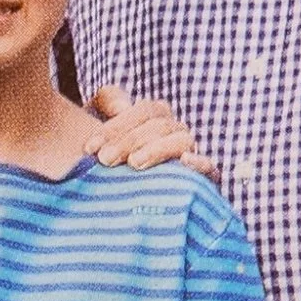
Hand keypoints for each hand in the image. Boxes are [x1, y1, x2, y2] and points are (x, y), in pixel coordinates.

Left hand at [87, 82, 212, 175]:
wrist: (109, 197)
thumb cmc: (103, 156)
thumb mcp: (97, 124)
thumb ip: (106, 103)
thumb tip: (123, 106)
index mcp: (154, 116)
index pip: (143, 111)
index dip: (116, 126)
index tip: (90, 147)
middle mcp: (173, 132)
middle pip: (160, 126)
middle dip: (129, 141)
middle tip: (105, 159)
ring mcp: (188, 153)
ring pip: (182, 140)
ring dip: (157, 149)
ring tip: (134, 164)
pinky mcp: (201, 179)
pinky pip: (210, 169)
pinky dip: (200, 163)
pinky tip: (185, 161)